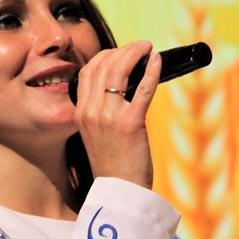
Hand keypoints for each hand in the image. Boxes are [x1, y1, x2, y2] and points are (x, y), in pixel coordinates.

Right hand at [73, 41, 161, 188]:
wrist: (120, 192)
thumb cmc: (115, 164)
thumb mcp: (97, 134)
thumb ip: (102, 111)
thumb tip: (124, 86)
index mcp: (80, 113)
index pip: (88, 72)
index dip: (106, 56)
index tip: (122, 53)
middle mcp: (91, 112)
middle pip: (103, 66)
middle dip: (124, 50)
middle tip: (140, 47)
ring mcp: (109, 117)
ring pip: (119, 71)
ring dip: (136, 53)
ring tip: (148, 48)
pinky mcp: (130, 124)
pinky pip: (142, 89)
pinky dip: (151, 71)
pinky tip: (158, 61)